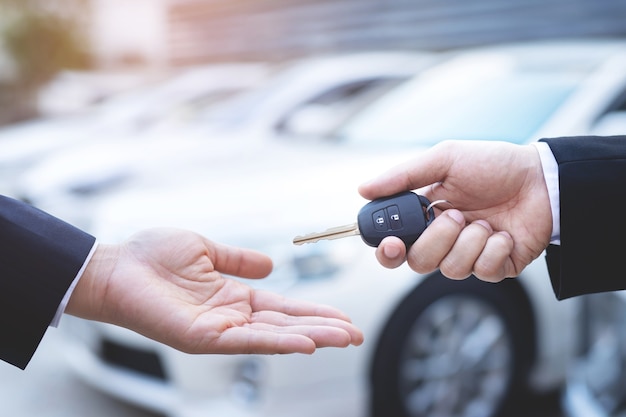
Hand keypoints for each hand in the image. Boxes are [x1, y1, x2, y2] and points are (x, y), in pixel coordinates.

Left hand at [67, 228, 362, 353]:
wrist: (117, 266)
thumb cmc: (153, 257)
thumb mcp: (207, 250)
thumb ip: (239, 260)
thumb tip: (271, 265)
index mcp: (234, 296)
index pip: (284, 308)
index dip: (314, 311)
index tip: (343, 316)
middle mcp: (232, 316)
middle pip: (287, 325)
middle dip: (323, 329)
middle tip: (357, 335)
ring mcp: (219, 330)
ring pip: (274, 336)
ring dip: (311, 337)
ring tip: (345, 339)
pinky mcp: (203, 337)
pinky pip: (247, 341)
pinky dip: (278, 343)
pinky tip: (305, 344)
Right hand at [358, 140, 551, 281]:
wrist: (542, 179)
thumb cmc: (493, 165)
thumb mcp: (445, 159)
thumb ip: (403, 176)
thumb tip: (363, 189)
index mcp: (425, 217)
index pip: (395, 245)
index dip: (388, 251)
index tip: (393, 244)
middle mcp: (443, 239)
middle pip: (418, 262)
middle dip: (437, 240)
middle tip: (457, 215)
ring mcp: (469, 255)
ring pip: (450, 269)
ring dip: (470, 242)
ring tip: (486, 220)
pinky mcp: (495, 267)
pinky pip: (482, 272)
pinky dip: (493, 250)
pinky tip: (504, 233)